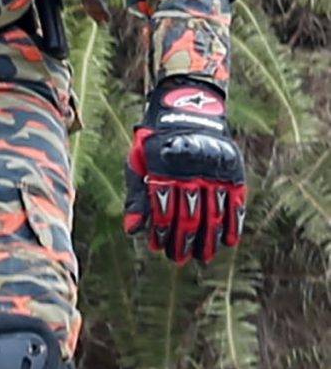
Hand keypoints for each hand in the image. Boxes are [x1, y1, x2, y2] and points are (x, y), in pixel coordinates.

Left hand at [124, 80, 245, 261]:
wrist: (188, 109)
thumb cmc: (156, 143)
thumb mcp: (138, 163)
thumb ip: (136, 196)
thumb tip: (132, 232)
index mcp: (164, 169)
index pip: (163, 209)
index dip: (161, 231)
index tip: (158, 246)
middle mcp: (191, 171)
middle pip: (189, 215)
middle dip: (183, 240)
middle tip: (179, 259)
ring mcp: (214, 170)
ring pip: (213, 212)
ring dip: (208, 238)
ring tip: (203, 257)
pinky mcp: (232, 169)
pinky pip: (235, 201)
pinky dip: (234, 222)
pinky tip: (229, 241)